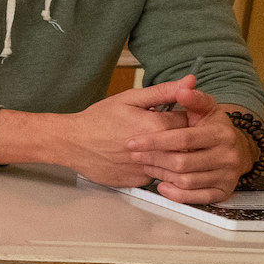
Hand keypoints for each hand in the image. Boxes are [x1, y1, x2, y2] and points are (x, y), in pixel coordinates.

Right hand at [4, 78, 192, 188]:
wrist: (72, 143)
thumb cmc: (99, 119)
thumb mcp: (130, 98)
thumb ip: (164, 91)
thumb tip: (190, 80)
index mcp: (156, 126)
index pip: (191, 123)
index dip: (188, 118)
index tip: (178, 116)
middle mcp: (155, 150)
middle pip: (188, 146)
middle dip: (183, 139)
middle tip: (170, 133)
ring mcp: (146, 169)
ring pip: (176, 165)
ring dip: (172, 156)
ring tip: (161, 147)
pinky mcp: (138, 182)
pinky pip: (158, 177)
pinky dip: (156, 169)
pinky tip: (145, 160)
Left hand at [126, 77, 257, 203]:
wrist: (233, 150)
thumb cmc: (210, 128)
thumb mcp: (204, 109)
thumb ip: (192, 98)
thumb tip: (184, 85)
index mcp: (222, 132)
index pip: (183, 138)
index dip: (155, 141)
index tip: (133, 142)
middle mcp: (229, 155)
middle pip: (182, 162)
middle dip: (154, 159)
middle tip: (135, 155)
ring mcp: (227, 175)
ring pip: (185, 180)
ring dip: (161, 174)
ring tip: (146, 165)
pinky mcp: (223, 192)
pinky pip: (196, 198)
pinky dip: (176, 194)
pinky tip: (161, 185)